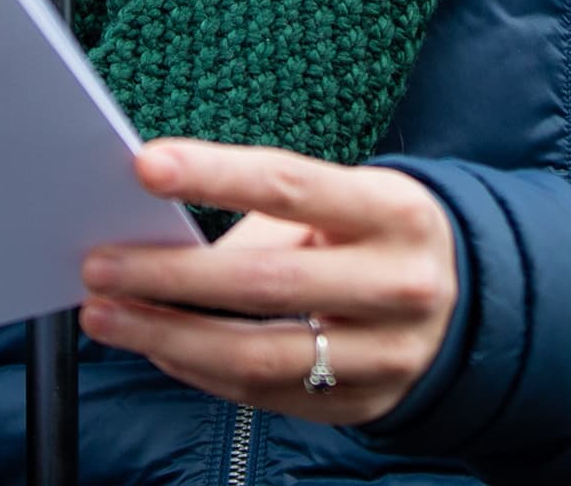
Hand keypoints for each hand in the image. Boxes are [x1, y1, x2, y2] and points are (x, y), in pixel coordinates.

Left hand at [76, 140, 457, 424]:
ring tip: (107, 317)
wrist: (469, 307)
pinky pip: (265, 394)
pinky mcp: (364, 404)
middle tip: (101, 265)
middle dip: (170, 275)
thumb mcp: (351, 203)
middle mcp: (397, 285)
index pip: (291, 186)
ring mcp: (385, 355)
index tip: (144, 166)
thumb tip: (169, 236)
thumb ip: (270, 218)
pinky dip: (201, 372)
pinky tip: (158, 348)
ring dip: (168, 337)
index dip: (214, 174)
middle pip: (265, 284)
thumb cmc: (379, 235)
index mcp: (393, 212)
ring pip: (259, 356)